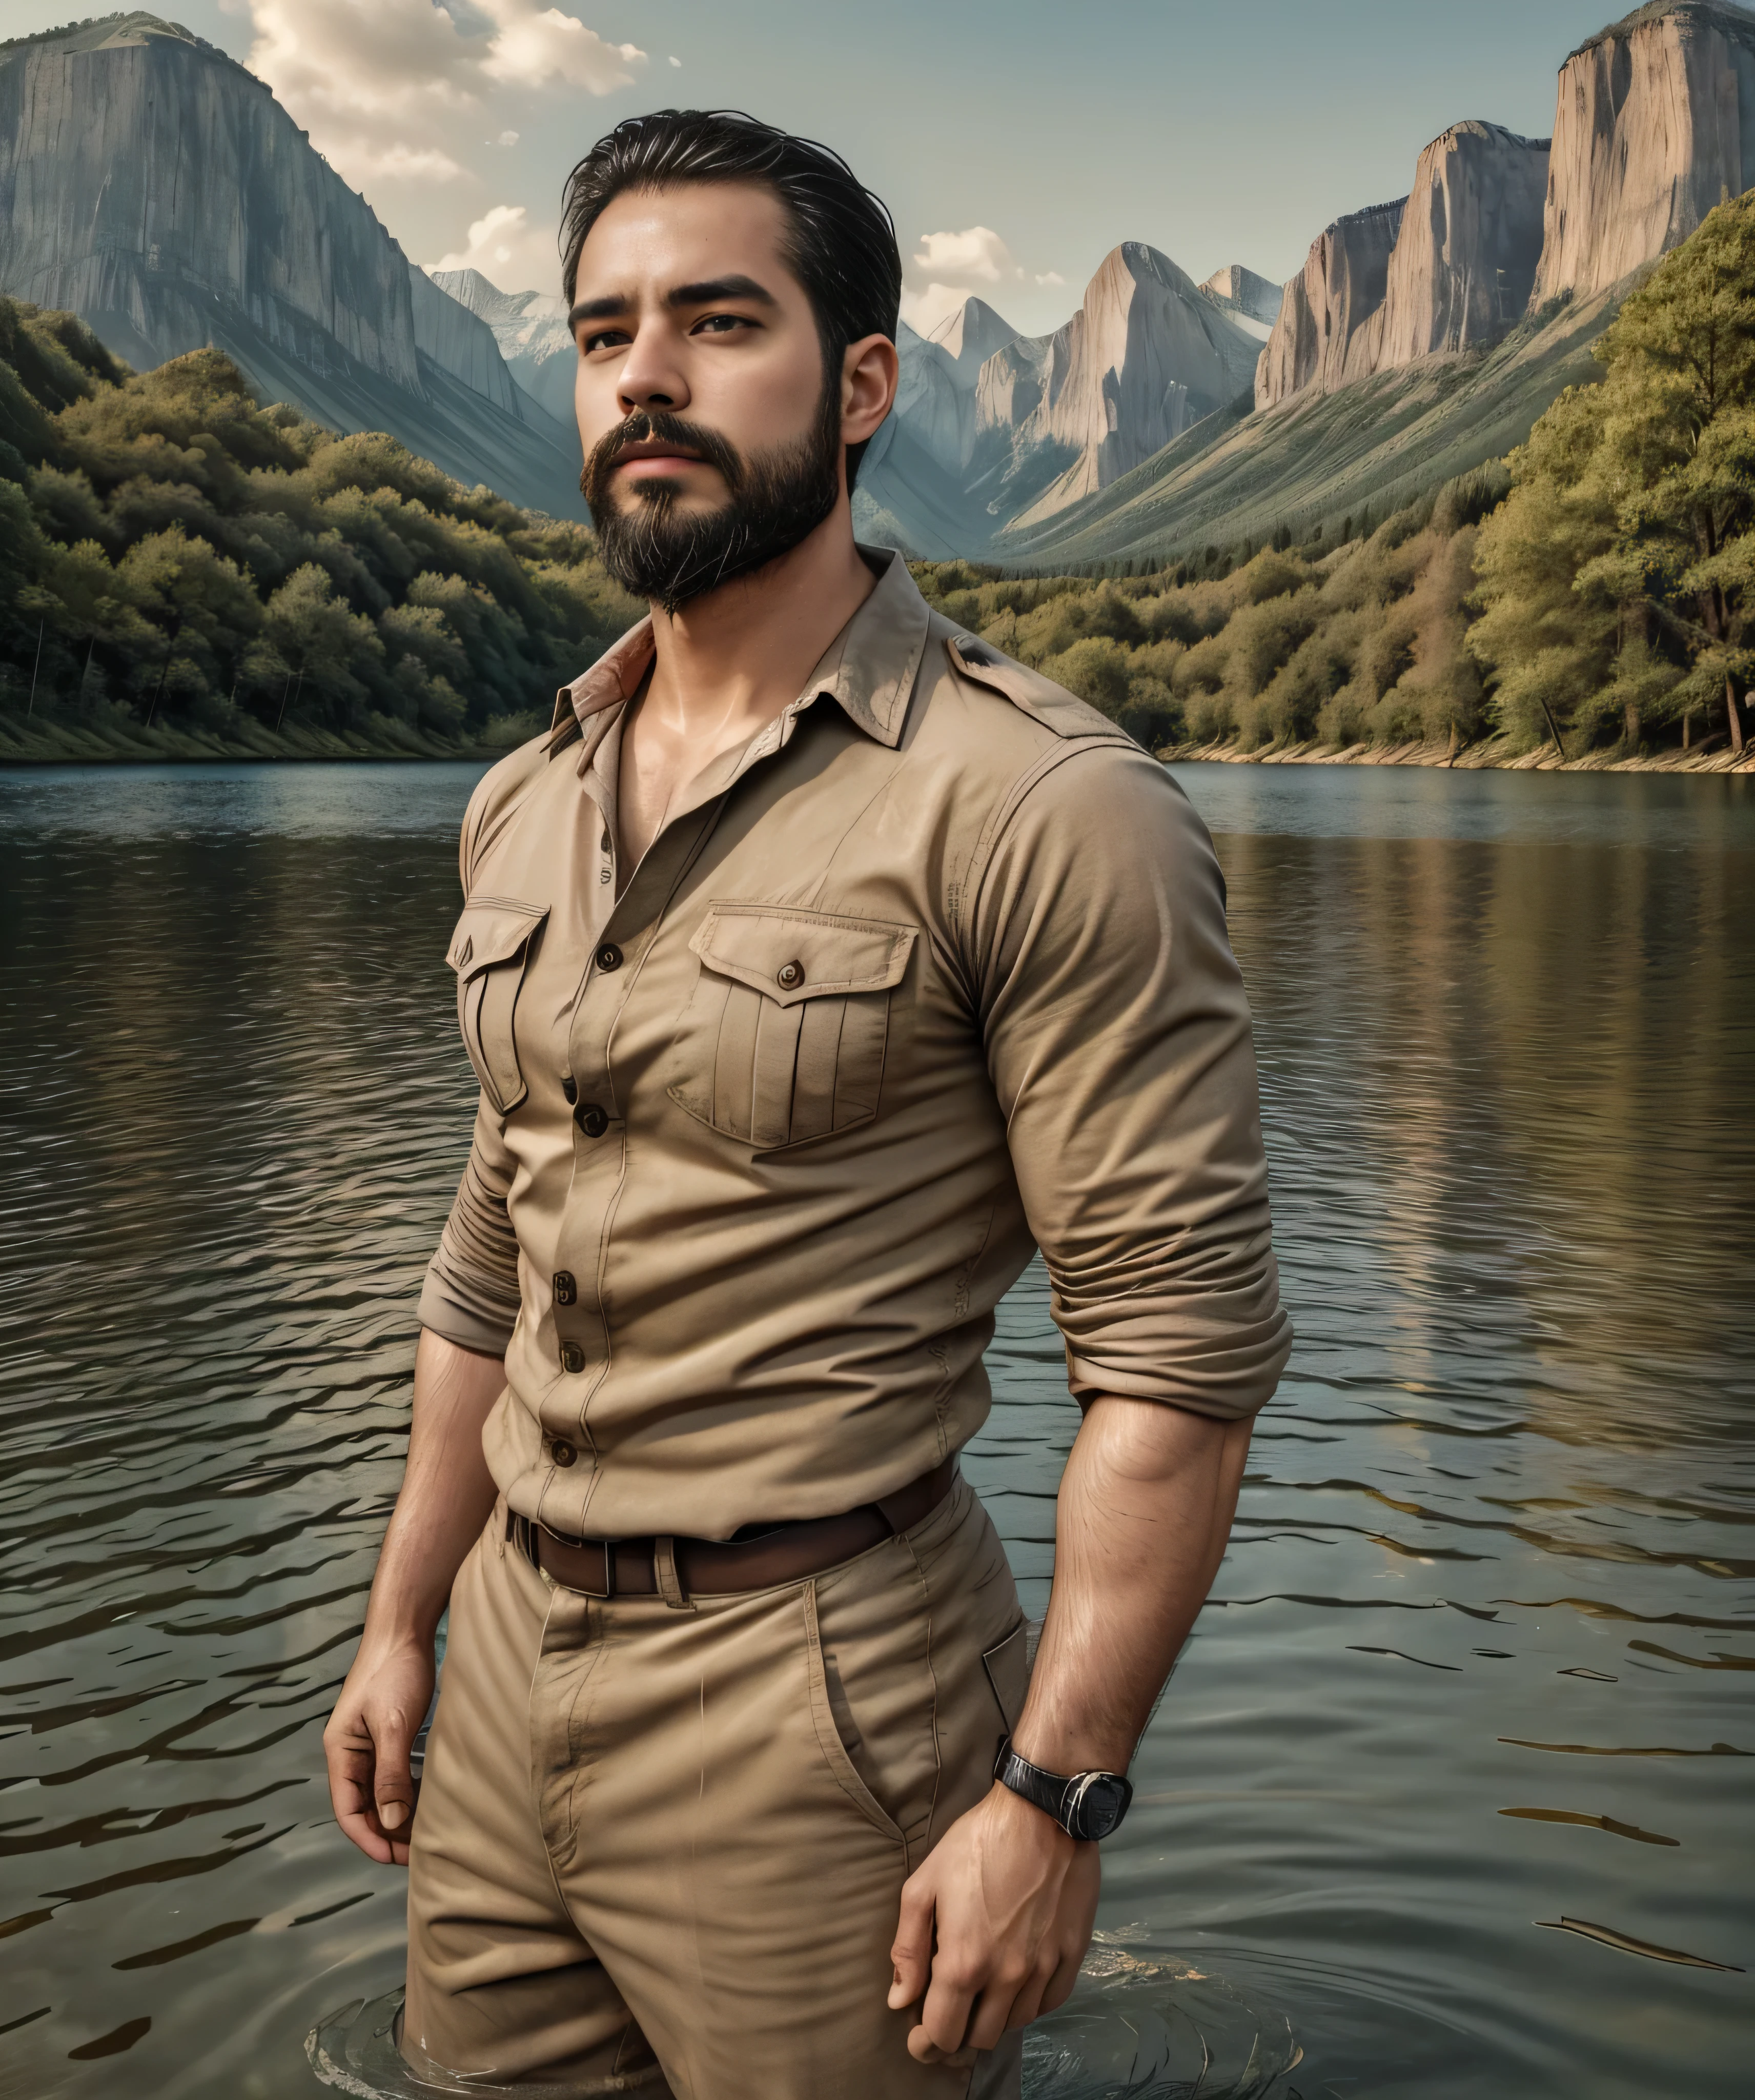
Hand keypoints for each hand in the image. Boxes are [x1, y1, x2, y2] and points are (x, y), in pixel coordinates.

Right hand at [323, 1636, 434, 1865]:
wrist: (404, 1630)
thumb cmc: (394, 1671)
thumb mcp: (393, 1725)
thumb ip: (390, 1774)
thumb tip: (393, 1823)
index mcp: (340, 1752)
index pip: (347, 1811)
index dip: (370, 1839)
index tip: (397, 1859)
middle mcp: (350, 1753)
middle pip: (362, 1807)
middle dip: (386, 1833)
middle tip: (420, 1852)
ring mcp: (369, 1745)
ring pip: (379, 1794)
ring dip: (397, 1816)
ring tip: (425, 1834)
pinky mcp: (388, 1736)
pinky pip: (393, 1776)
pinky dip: (406, 1794)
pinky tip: (427, 1803)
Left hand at [888, 1782, 1099, 2061]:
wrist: (1041, 1812)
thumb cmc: (976, 1843)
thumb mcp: (924, 1884)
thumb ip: (907, 1948)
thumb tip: (900, 2001)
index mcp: (963, 1962)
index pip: (942, 2034)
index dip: (926, 2044)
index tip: (920, 2039)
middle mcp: (1006, 1976)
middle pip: (980, 2038)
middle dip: (959, 2033)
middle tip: (950, 2013)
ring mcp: (1043, 1969)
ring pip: (1015, 2024)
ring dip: (994, 2018)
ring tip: (982, 1994)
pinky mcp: (1072, 1955)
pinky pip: (1049, 2004)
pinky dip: (1029, 2003)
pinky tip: (1017, 1984)